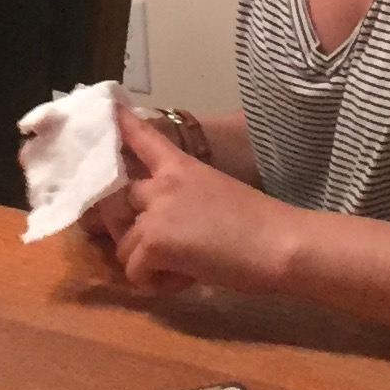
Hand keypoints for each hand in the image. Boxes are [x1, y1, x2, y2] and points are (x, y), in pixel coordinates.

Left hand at [99, 107, 302, 294]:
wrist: (279, 244)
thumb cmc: (263, 224)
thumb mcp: (218, 196)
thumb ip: (187, 202)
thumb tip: (175, 231)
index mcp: (182, 167)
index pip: (145, 138)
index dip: (123, 125)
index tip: (110, 106)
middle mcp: (162, 184)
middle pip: (115, 203)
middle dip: (127, 229)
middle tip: (158, 249)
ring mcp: (155, 212)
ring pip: (123, 246)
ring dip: (146, 262)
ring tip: (183, 268)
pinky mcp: (153, 242)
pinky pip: (134, 272)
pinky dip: (157, 284)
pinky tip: (186, 279)